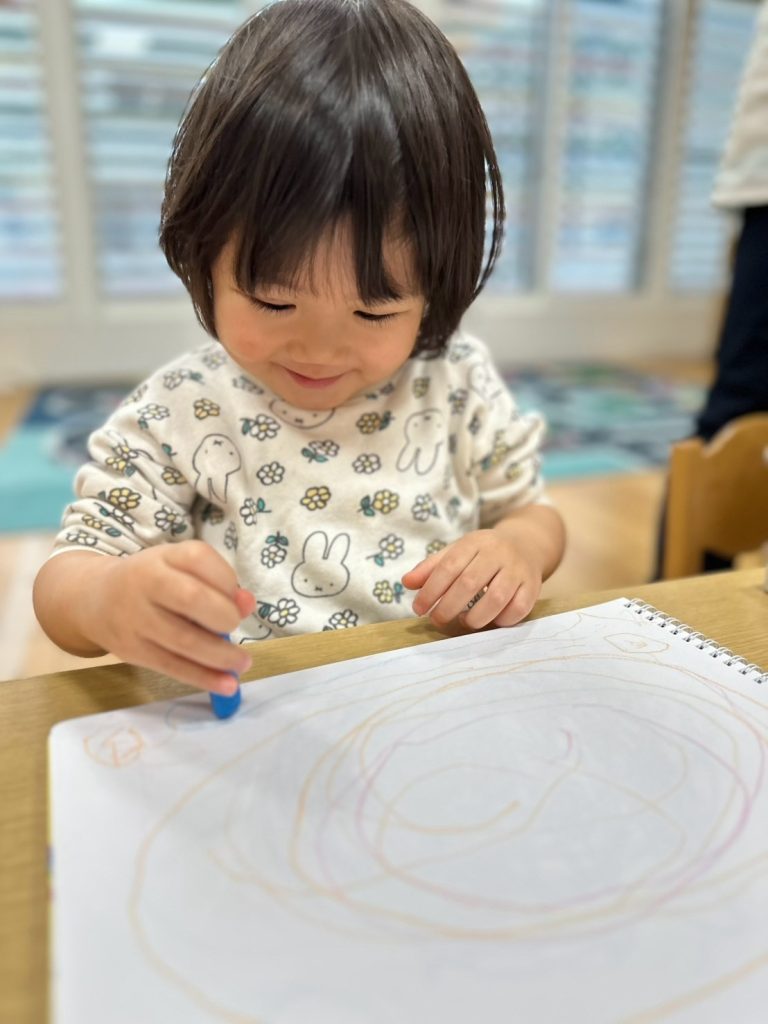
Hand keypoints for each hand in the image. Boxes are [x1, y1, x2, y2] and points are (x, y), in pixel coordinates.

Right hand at [78, 541, 255, 693]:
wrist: (93, 599)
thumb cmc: (151, 580)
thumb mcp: (179, 568)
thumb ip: (217, 581)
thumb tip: (247, 603)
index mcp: (162, 556)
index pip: (198, 558)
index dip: (226, 579)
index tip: (236, 596)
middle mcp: (146, 583)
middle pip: (192, 598)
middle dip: (224, 617)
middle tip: (235, 626)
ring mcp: (136, 619)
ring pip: (184, 640)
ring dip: (221, 656)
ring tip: (242, 664)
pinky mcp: (132, 651)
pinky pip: (173, 667)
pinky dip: (204, 678)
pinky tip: (227, 685)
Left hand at [401, 529, 541, 629]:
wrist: (526, 545)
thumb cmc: (483, 554)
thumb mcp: (457, 552)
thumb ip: (431, 567)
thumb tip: (406, 582)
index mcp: (475, 542)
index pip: (448, 567)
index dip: (430, 590)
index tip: (418, 609)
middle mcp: (498, 553)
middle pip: (469, 583)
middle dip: (448, 607)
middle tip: (437, 620)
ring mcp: (518, 570)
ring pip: (495, 598)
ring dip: (474, 617)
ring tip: (463, 621)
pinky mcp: (533, 586)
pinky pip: (518, 609)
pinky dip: (501, 620)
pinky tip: (489, 621)